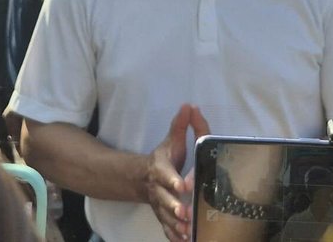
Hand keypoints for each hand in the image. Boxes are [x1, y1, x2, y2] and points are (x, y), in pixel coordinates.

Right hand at [145, 103, 210, 241]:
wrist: (142, 178)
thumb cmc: (163, 159)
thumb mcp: (170, 141)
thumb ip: (180, 125)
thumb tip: (190, 105)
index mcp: (160, 170)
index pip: (166, 174)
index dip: (173, 179)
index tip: (182, 185)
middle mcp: (158, 189)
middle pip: (164, 199)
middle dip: (174, 206)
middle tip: (185, 213)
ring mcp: (159, 205)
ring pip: (165, 217)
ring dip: (175, 225)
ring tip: (187, 231)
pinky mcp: (162, 216)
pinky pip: (166, 228)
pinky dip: (174, 236)